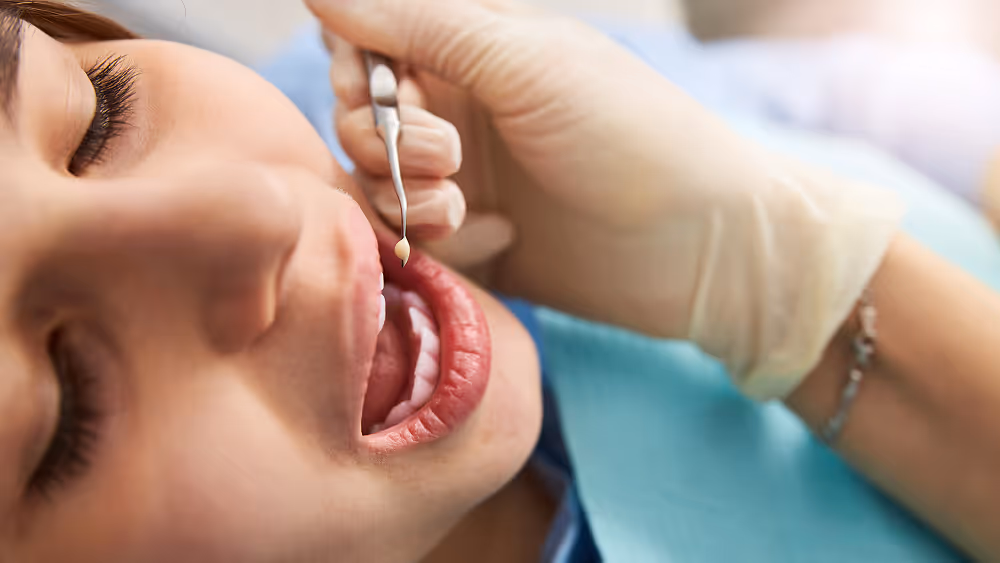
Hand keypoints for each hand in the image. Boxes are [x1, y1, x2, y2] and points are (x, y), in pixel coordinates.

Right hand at [308, 0, 903, 398]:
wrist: (705, 248)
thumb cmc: (630, 135)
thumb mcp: (523, 62)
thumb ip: (416, 23)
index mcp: (474, 49)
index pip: (369, 45)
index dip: (358, 70)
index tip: (382, 94)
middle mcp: (463, 109)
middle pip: (361, 118)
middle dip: (384, 139)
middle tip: (449, 158)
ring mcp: (467, 180)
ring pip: (377, 184)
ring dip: (405, 196)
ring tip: (460, 210)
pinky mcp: (476, 243)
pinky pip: (414, 242)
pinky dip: (442, 243)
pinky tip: (502, 239)